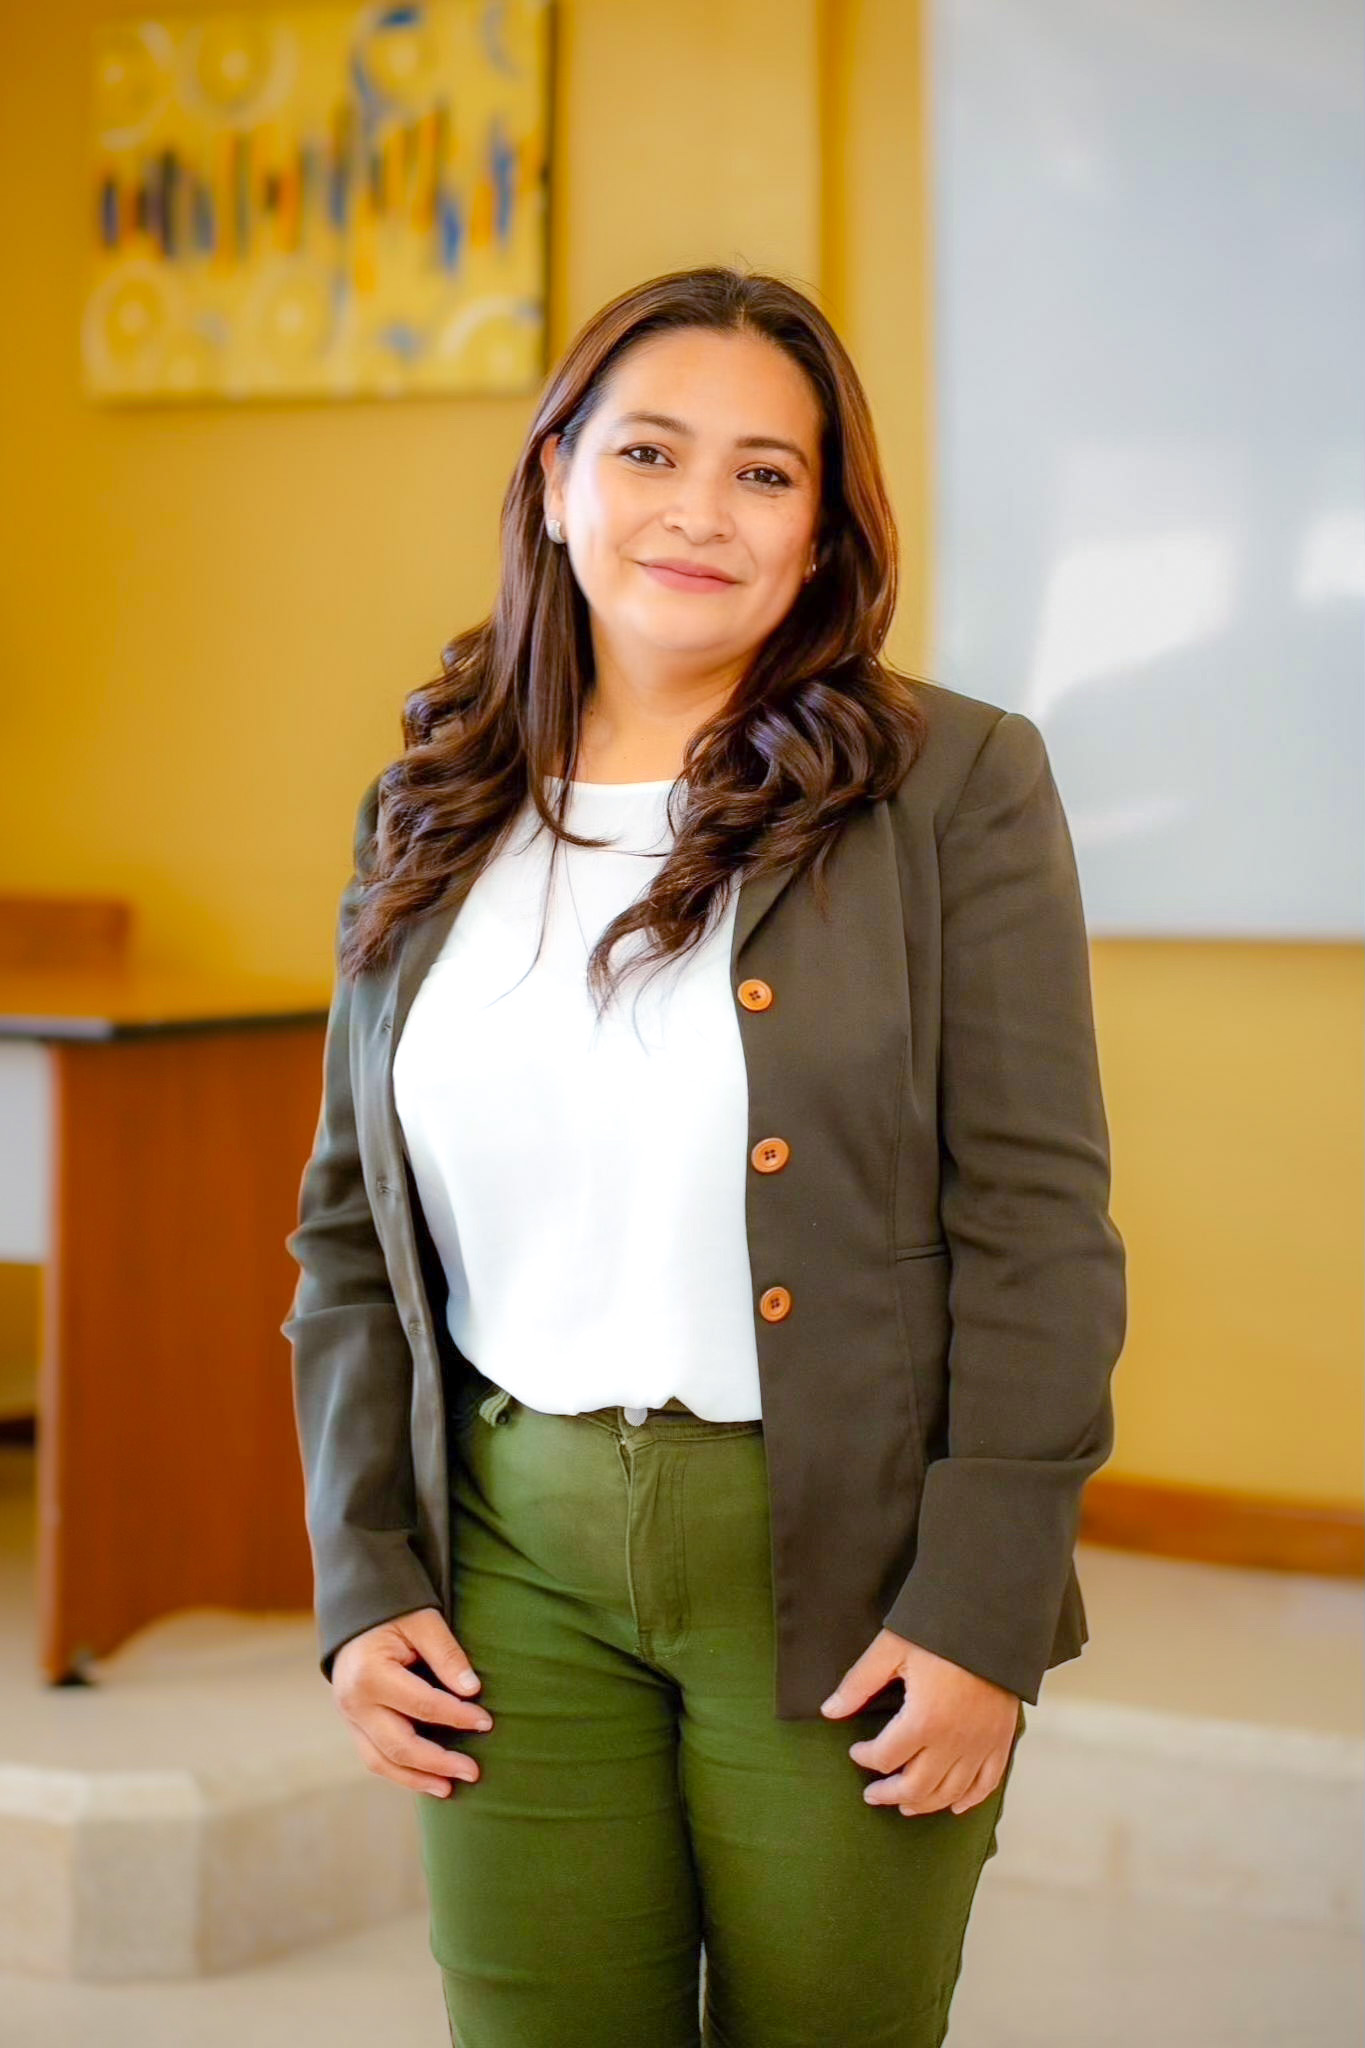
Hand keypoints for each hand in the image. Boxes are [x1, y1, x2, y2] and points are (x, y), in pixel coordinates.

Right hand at [331, 1606, 493, 1797]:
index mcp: (370, 1674)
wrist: (355, 1613)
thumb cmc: (394, 1613)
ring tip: (449, 1789)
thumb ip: (447, 1654)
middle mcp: (354, 1702)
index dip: (457, 1716)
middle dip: (438, 1763)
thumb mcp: (423, 1621)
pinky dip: (401, 1772)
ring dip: (417, 1779)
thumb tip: (472, 1690)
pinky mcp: (353, 1725)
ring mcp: (349, 1718)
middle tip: (473, 1772)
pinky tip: (427, 1779)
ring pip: (382, 1761)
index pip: (422, 1705)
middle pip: (399, 1745)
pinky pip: (375, 1757)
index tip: (486, 1722)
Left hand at [821, 1629, 1017, 1815]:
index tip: (856, 1751)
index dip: (865, 1757)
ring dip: (925, 1804)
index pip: (885, 1757)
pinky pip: (987, 1783)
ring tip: (905, 1805)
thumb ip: (859, 1683)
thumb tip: (829, 1711)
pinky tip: (955, 1806)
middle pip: (917, 1787)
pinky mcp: (1001, 1740)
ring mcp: (980, 1745)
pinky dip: (970, 1800)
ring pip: (950, 1793)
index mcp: (923, 1721)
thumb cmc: (940, 1631)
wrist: (993, 1620)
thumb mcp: (892, 1649)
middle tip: (872, 1794)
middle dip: (890, 1794)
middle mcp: (953, 1742)